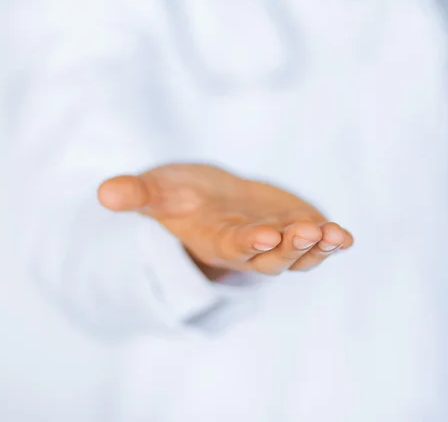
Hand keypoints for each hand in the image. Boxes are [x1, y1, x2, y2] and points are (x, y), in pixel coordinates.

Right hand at [98, 164, 352, 279]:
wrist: (208, 198)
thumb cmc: (179, 195)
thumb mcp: (158, 190)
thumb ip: (137, 194)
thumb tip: (104, 192)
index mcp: (215, 239)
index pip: (232, 245)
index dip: (247, 242)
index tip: (263, 234)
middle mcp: (248, 245)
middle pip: (272, 257)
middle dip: (290, 248)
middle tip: (307, 232)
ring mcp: (275, 238)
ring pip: (299, 253)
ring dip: (317, 247)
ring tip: (336, 235)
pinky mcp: (293, 226)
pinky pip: (315, 240)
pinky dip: (330, 240)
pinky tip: (343, 236)